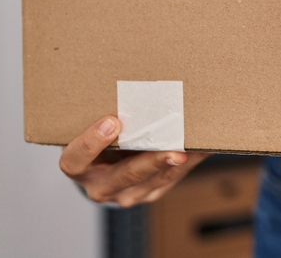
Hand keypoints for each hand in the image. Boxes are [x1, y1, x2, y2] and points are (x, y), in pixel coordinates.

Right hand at [59, 116, 208, 207]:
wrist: (103, 167)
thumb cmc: (97, 137)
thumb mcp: (89, 126)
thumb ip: (103, 114)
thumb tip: (133, 85)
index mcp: (78, 166)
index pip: (76, 159)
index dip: (92, 142)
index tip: (112, 121)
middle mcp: (100, 186)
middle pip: (125, 176)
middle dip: (152, 162)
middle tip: (175, 151)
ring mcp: (126, 194)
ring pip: (154, 181)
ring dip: (179, 165)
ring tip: (198, 148)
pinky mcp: (149, 193)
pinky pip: (171, 179)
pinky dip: (189, 163)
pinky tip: (204, 149)